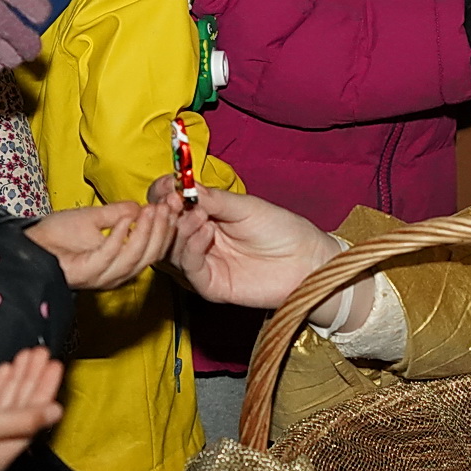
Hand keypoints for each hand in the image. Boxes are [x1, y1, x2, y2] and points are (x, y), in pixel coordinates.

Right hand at [0, 347, 64, 470]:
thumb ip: (25, 419)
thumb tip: (57, 411)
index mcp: (4, 451)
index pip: (34, 416)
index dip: (45, 389)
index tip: (55, 364)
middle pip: (21, 406)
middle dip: (32, 377)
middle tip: (43, 352)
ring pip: (6, 400)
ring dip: (18, 376)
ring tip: (29, 352)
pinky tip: (7, 367)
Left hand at [24, 202, 175, 289]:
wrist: (31, 244)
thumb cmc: (57, 235)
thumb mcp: (95, 217)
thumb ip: (119, 213)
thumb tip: (140, 206)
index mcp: (120, 261)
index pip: (152, 248)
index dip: (164, 228)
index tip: (169, 206)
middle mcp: (116, 273)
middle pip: (150, 255)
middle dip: (160, 230)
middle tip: (165, 208)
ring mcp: (104, 275)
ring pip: (136, 258)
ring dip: (146, 232)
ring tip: (149, 211)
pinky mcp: (90, 272)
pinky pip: (112, 255)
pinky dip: (121, 237)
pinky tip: (124, 221)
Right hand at [150, 176, 337, 308]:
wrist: (306, 260)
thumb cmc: (280, 229)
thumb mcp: (244, 206)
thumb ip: (213, 198)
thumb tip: (182, 185)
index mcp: (203, 215)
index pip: (170, 205)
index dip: (164, 194)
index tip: (168, 186)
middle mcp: (197, 239)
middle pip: (164, 229)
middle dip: (166, 213)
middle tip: (175, 201)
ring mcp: (203, 263)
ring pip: (171, 250)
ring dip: (179, 230)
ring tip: (196, 216)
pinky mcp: (211, 285)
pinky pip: (190, 268)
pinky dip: (192, 249)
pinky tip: (206, 232)